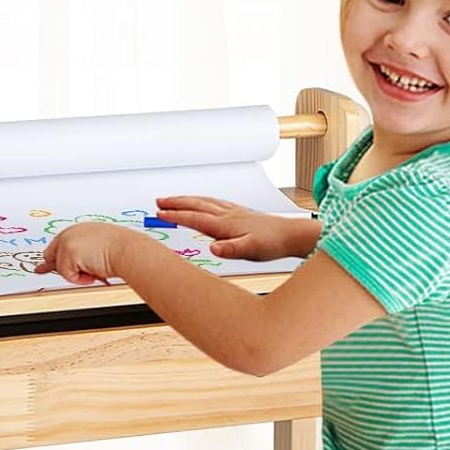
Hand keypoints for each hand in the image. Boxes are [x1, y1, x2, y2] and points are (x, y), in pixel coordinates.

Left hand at [33, 222, 128, 285]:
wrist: (127, 251)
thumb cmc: (122, 250)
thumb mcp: (101, 248)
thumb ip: (86, 254)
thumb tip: (83, 269)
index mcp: (81, 230)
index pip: (60, 244)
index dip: (53, 257)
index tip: (42, 266)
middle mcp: (72, 232)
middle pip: (51, 255)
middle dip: (55, 267)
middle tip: (45, 272)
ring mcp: (68, 241)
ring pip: (60, 267)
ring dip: (76, 274)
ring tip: (94, 269)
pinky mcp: (67, 252)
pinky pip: (66, 274)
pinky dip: (79, 279)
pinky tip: (92, 272)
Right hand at [151, 196, 298, 260]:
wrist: (290, 235)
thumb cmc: (272, 243)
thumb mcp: (251, 250)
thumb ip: (231, 249)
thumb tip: (214, 248)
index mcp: (225, 224)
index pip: (194, 218)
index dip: (175, 216)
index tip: (159, 213)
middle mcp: (227, 214)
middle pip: (196, 205)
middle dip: (176, 203)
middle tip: (158, 202)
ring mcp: (234, 211)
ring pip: (204, 201)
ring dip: (187, 200)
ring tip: (173, 200)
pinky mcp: (240, 212)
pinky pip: (215, 202)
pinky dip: (203, 200)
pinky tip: (203, 202)